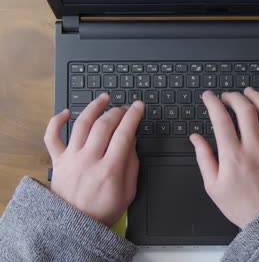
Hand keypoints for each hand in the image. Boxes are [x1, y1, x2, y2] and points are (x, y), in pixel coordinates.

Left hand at [44, 93, 143, 226]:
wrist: (74, 225)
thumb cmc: (103, 210)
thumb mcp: (128, 192)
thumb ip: (132, 165)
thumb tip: (132, 141)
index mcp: (110, 169)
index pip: (124, 134)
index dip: (133, 116)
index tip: (139, 106)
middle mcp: (90, 160)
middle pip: (104, 125)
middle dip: (117, 111)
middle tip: (125, 108)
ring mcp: (72, 158)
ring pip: (81, 124)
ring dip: (94, 107)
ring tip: (104, 98)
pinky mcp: (58, 160)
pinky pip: (52, 136)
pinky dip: (57, 121)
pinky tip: (67, 112)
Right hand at [190, 88, 258, 228]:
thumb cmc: (241, 205)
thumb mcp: (213, 186)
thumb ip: (203, 158)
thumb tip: (195, 138)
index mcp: (232, 156)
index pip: (221, 120)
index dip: (213, 103)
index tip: (208, 97)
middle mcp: (254, 147)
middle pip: (245, 110)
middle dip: (234, 97)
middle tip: (227, 96)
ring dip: (257, 97)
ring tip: (248, 92)